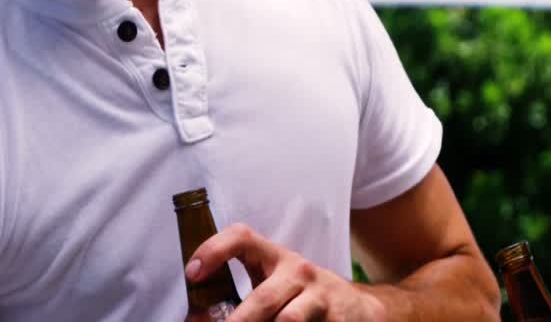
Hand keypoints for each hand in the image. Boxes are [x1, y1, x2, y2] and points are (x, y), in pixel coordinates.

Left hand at [186, 223, 384, 321]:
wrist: (358, 310)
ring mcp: (320, 297)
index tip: (192, 273)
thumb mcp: (275, 286)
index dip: (214, 250)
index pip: (242, 237)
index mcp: (275, 258)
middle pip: (262, 299)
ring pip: (288, 321)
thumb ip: (242, 300)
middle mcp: (298, 271)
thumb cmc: (302, 298)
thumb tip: (197, 319)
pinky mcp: (336, 321)